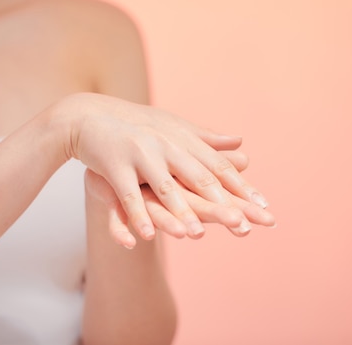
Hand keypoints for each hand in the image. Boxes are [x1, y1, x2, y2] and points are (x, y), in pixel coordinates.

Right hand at [53, 92, 270, 241]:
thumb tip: (242, 142)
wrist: (88, 115)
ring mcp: (140, 154)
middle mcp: (166, 145)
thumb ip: (207, 140)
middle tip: (242, 224)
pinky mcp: (114, 166)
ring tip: (196, 236)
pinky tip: (146, 237)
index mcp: (182, 139)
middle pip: (198, 177)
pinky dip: (136, 216)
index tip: (263, 206)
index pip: (217, 166)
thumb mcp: (173, 128)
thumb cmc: (136, 125)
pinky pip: (126, 196)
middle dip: (221, 202)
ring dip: (180, 213)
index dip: (240, 187)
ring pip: (164, 189)